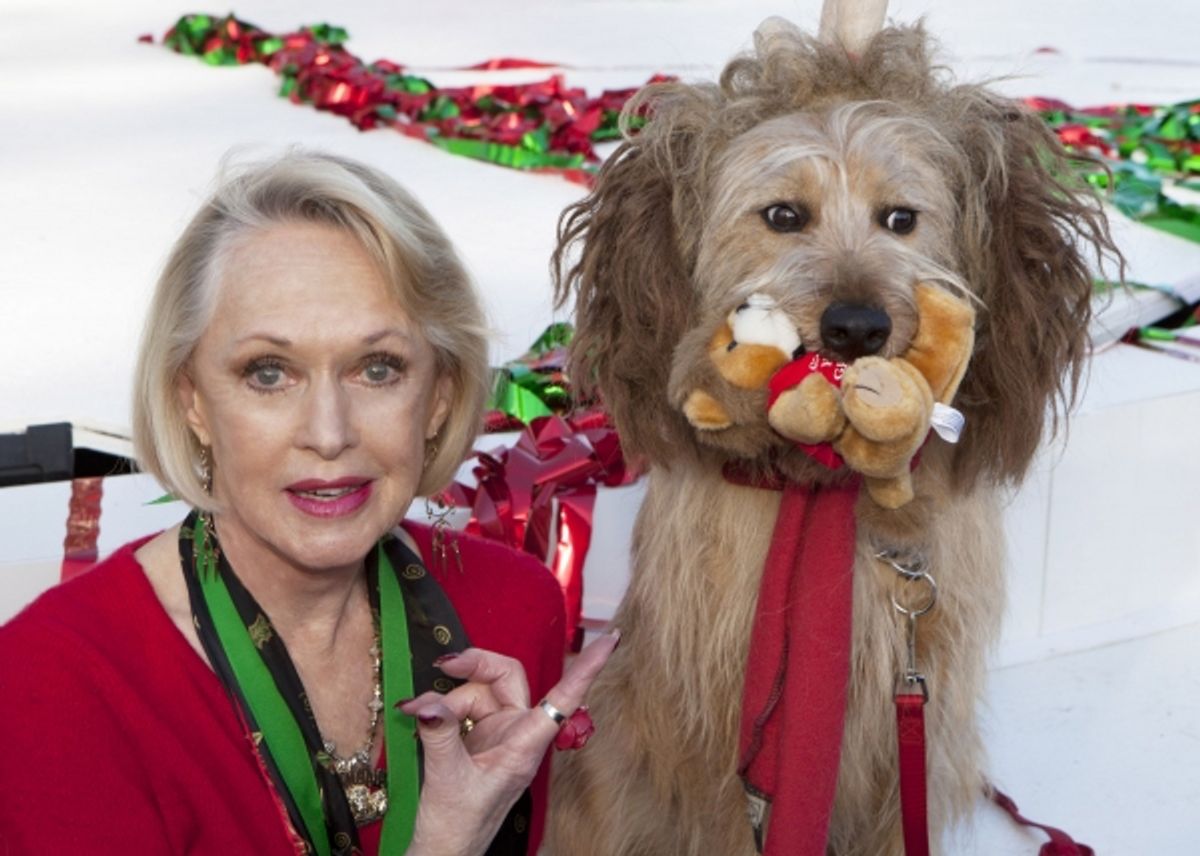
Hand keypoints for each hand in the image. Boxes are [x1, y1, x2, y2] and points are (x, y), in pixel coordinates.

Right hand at [400, 629, 618, 855]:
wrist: (444, 850)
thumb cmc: (458, 825)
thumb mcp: (446, 779)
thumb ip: (440, 736)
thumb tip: (429, 704)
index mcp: (525, 746)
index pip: (565, 698)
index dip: (588, 667)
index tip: (611, 639)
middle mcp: (517, 734)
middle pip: (508, 676)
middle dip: (476, 665)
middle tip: (443, 666)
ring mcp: (498, 733)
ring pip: (479, 690)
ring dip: (448, 697)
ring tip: (419, 715)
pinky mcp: (478, 736)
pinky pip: (463, 705)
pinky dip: (442, 707)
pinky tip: (419, 715)